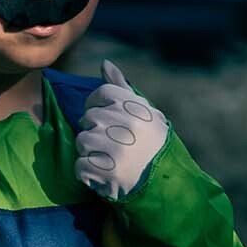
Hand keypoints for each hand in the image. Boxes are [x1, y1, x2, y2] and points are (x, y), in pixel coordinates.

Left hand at [74, 60, 169, 201]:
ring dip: (90, 152)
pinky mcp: (108, 172)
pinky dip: (87, 172)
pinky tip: (103, 174)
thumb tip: (105, 63)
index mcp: (138, 108)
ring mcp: (117, 149)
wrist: (167, 184)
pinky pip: (80, 165)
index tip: (102, 118)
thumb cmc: (153, 145)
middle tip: (111, 144)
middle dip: (95, 131)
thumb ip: (122, 88)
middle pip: (89, 118)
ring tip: (108, 159)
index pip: (102, 93)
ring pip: (82, 141)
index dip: (96, 105)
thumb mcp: (145, 113)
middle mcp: (127, 125)